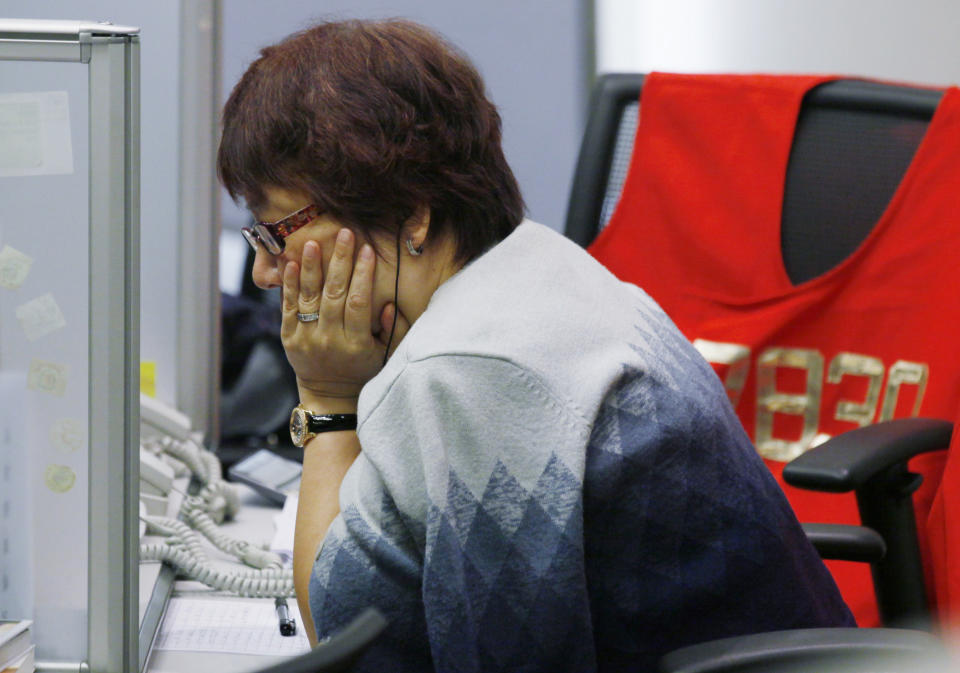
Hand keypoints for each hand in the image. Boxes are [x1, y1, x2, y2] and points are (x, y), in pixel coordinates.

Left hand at [280, 228, 409, 406]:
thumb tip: (389, 303)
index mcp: (356, 345)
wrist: (330, 397)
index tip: (368, 250)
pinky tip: (292, 264)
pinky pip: (288, 308)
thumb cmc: (363, 371)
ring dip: (311, 267)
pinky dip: (290, 285)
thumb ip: (394, 330)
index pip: (359, 302)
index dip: (364, 275)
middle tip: (344, 233)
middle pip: (334, 294)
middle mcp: (329, 341)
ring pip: (308, 297)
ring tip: (312, 242)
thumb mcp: (386, 356)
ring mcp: (306, 339)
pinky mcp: (289, 338)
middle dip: (340, 261)